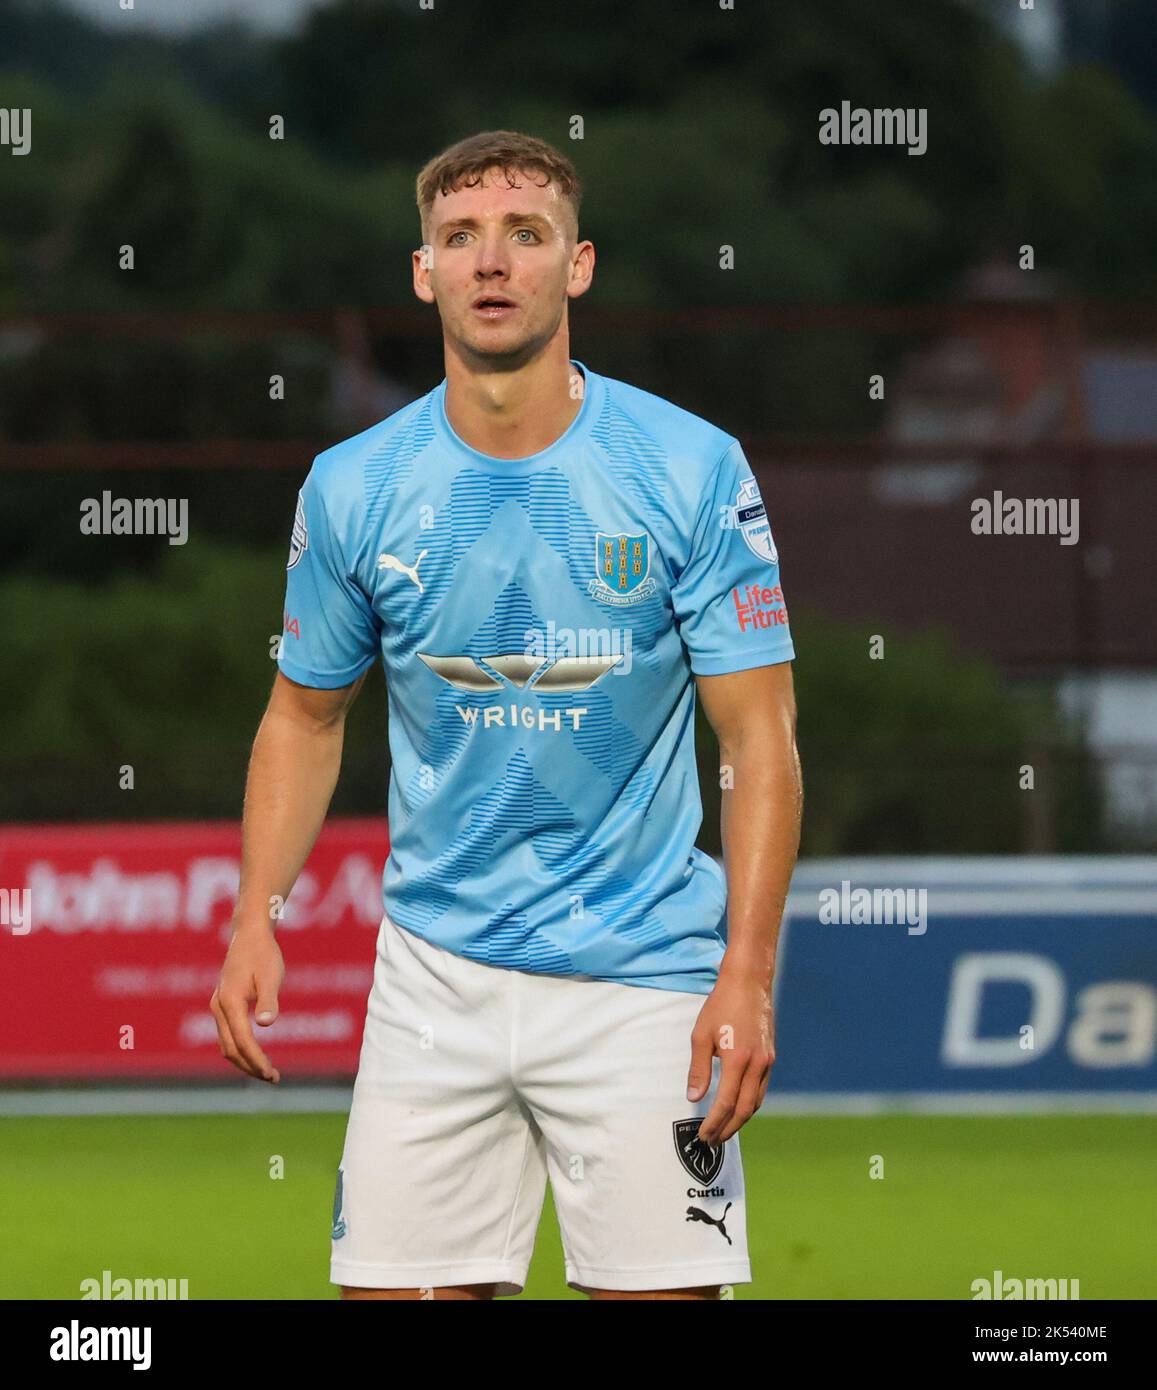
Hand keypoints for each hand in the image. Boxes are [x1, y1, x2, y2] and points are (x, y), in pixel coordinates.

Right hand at [209, 924, 284, 1082]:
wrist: (249, 935)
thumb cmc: (263, 953)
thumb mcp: (271, 975)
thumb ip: (268, 1000)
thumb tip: (266, 1024)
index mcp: (230, 1001)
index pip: (242, 1041)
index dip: (257, 1060)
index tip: (272, 1074)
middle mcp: (219, 1007)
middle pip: (231, 1048)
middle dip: (251, 1066)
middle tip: (273, 1078)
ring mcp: (218, 1006)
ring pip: (227, 1044)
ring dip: (245, 1060)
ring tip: (267, 1072)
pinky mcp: (223, 1005)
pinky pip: (228, 1035)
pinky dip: (241, 1049)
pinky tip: (256, 1055)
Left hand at [686, 968, 774, 1144]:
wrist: (749, 983)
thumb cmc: (721, 1006)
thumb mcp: (701, 1036)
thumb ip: (699, 1069)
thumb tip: (694, 1098)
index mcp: (737, 1061)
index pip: (725, 1104)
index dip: (714, 1123)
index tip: (703, 1135)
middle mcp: (757, 1065)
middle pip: (744, 1110)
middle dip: (728, 1129)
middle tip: (712, 1141)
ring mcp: (767, 1061)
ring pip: (756, 1101)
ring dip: (740, 1119)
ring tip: (724, 1129)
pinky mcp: (770, 1056)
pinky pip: (761, 1088)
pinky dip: (749, 1103)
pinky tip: (737, 1106)